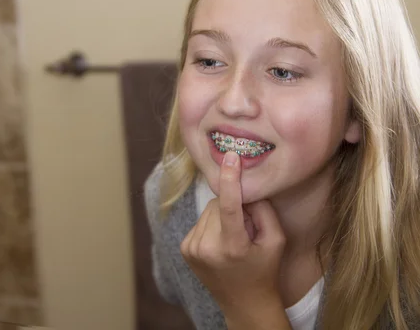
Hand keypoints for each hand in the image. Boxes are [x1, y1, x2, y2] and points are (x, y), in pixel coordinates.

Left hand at [180, 151, 289, 328]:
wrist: (244, 304)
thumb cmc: (265, 271)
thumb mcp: (276, 240)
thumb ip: (263, 210)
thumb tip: (246, 187)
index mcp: (232, 247)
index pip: (228, 206)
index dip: (229, 180)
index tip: (231, 157)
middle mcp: (207, 248)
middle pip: (218, 204)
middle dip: (233, 207)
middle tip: (246, 229)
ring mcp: (192, 249)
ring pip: (208, 211)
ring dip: (221, 216)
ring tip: (233, 239)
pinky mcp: (185, 248)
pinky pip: (200, 221)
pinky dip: (212, 225)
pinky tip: (221, 243)